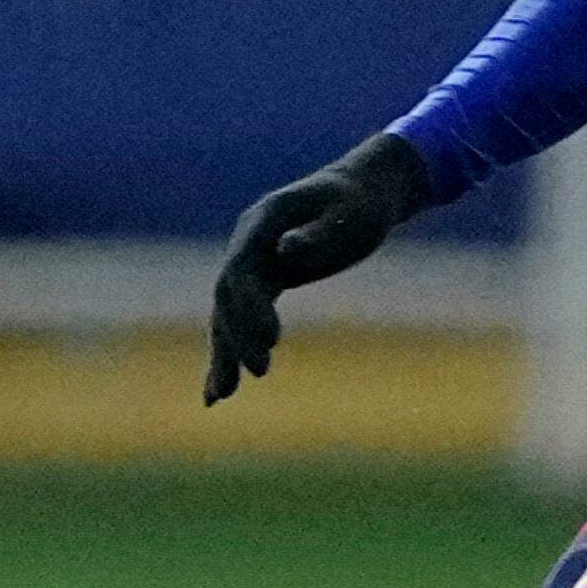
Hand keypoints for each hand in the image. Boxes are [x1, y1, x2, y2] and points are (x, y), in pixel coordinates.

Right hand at [204, 133, 433, 403]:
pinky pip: (242, 318)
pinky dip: (232, 349)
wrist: (366, 191)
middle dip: (237, 336)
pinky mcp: (267, 279)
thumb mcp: (349, 213)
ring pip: (227, 313)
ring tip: (220, 396)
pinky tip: (222, 389)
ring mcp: (254, 262)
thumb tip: (285, 250)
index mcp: (263, 221)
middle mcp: (249, 243)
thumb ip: (318, 232)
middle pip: (228, 296)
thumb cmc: (361, 201)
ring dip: (223, 352)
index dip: (249, 305)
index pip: (241, 269)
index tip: (270, 339)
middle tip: (260, 372)